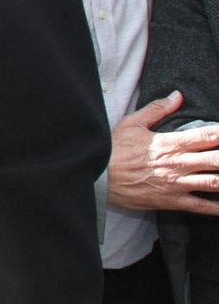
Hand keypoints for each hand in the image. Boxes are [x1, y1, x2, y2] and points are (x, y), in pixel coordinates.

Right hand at [108, 91, 218, 214]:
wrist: (98, 177)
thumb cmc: (113, 150)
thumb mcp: (132, 124)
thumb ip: (157, 109)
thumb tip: (177, 95)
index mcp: (170, 143)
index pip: (207, 135)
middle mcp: (178, 164)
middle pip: (217, 160)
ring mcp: (176, 184)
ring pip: (214, 183)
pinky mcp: (171, 201)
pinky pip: (201, 206)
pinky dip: (218, 207)